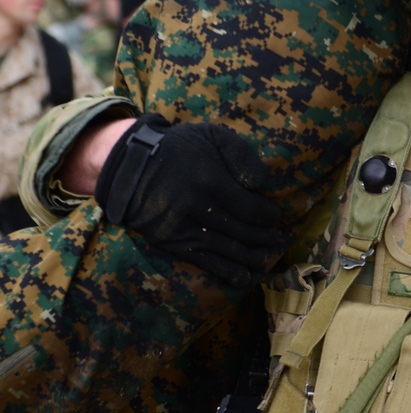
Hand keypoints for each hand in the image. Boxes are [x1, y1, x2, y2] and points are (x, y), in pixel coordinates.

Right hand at [95, 113, 283, 286]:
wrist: (130, 165)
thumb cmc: (179, 148)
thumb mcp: (212, 135)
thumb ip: (241, 154)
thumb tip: (261, 182)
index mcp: (210, 181)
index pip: (250, 209)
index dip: (268, 217)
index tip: (276, 217)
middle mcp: (197, 208)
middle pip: (242, 231)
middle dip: (265, 237)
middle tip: (278, 238)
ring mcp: (182, 229)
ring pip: (227, 250)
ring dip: (252, 257)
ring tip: (267, 257)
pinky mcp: (171, 243)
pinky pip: (205, 262)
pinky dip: (228, 271)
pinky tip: (246, 277)